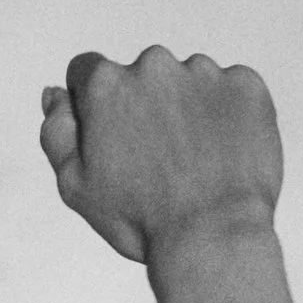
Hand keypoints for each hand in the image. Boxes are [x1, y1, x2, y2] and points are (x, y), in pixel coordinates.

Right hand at [39, 47, 281, 263]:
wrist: (213, 237)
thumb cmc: (137, 219)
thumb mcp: (74, 184)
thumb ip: (57, 131)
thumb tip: (55, 93)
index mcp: (106, 84)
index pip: (86, 72)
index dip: (94, 107)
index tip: (113, 139)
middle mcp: (154, 64)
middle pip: (141, 76)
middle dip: (145, 107)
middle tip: (158, 161)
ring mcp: (205, 72)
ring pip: (189, 82)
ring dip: (188, 110)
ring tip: (195, 163)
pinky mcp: (247, 85)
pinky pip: (232, 91)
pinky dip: (228, 115)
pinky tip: (223, 155)